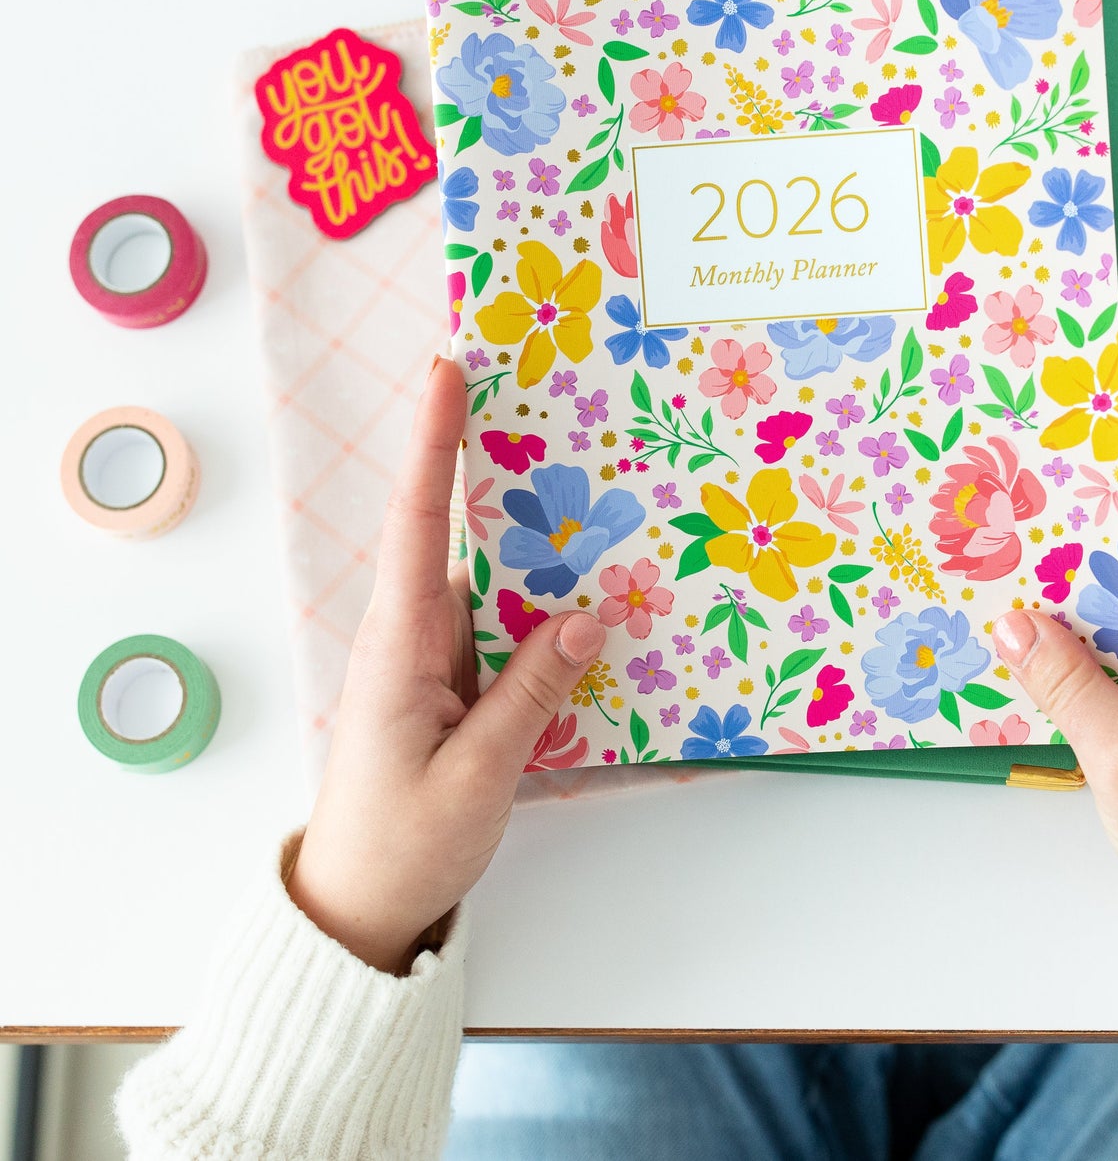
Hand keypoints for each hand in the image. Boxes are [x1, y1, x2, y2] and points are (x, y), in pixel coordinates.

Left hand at [286, 355, 605, 972]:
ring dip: (533, 547)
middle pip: (456, 535)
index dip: (432, 444)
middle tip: (551, 411)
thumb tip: (588, 618)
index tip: (446, 373)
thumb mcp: (479, 773)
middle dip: (496, 472)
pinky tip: (584, 599)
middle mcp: (409, 635)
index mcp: (399, 645)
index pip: (415, 522)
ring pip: (487, 582)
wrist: (359, 908)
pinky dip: (537, 608)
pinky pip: (497, 626)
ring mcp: (427, 659)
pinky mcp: (447, 684)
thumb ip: (532, 693)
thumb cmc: (405, 843)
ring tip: (595, 497)